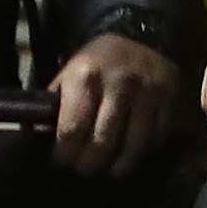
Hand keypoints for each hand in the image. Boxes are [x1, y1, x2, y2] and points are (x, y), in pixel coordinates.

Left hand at [49, 27, 186, 173]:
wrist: (140, 36)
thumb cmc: (97, 63)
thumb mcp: (68, 75)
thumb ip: (54, 106)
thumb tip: (37, 138)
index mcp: (85, 77)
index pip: (71, 130)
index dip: (65, 154)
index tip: (62, 162)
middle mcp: (118, 85)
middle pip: (102, 143)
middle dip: (89, 165)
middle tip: (84, 170)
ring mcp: (148, 94)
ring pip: (133, 147)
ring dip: (118, 167)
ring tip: (109, 170)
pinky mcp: (170, 101)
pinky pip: (155, 139)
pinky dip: (143, 152)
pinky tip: (131, 154)